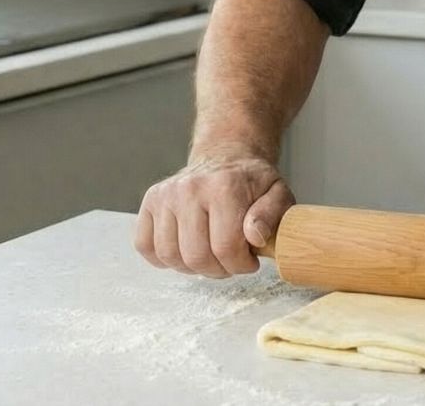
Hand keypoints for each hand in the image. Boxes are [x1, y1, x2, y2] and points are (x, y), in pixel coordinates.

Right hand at [134, 152, 294, 277]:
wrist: (227, 156)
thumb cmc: (252, 181)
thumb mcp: (277, 193)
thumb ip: (272, 215)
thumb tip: (255, 237)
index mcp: (224, 186)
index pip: (226, 247)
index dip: (241, 265)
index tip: (250, 261)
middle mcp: (190, 188)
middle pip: (196, 256)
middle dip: (218, 269)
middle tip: (231, 261)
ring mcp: (166, 195)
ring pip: (170, 255)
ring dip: (193, 267)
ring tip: (211, 255)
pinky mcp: (150, 202)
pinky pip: (146, 246)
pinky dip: (165, 258)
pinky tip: (187, 249)